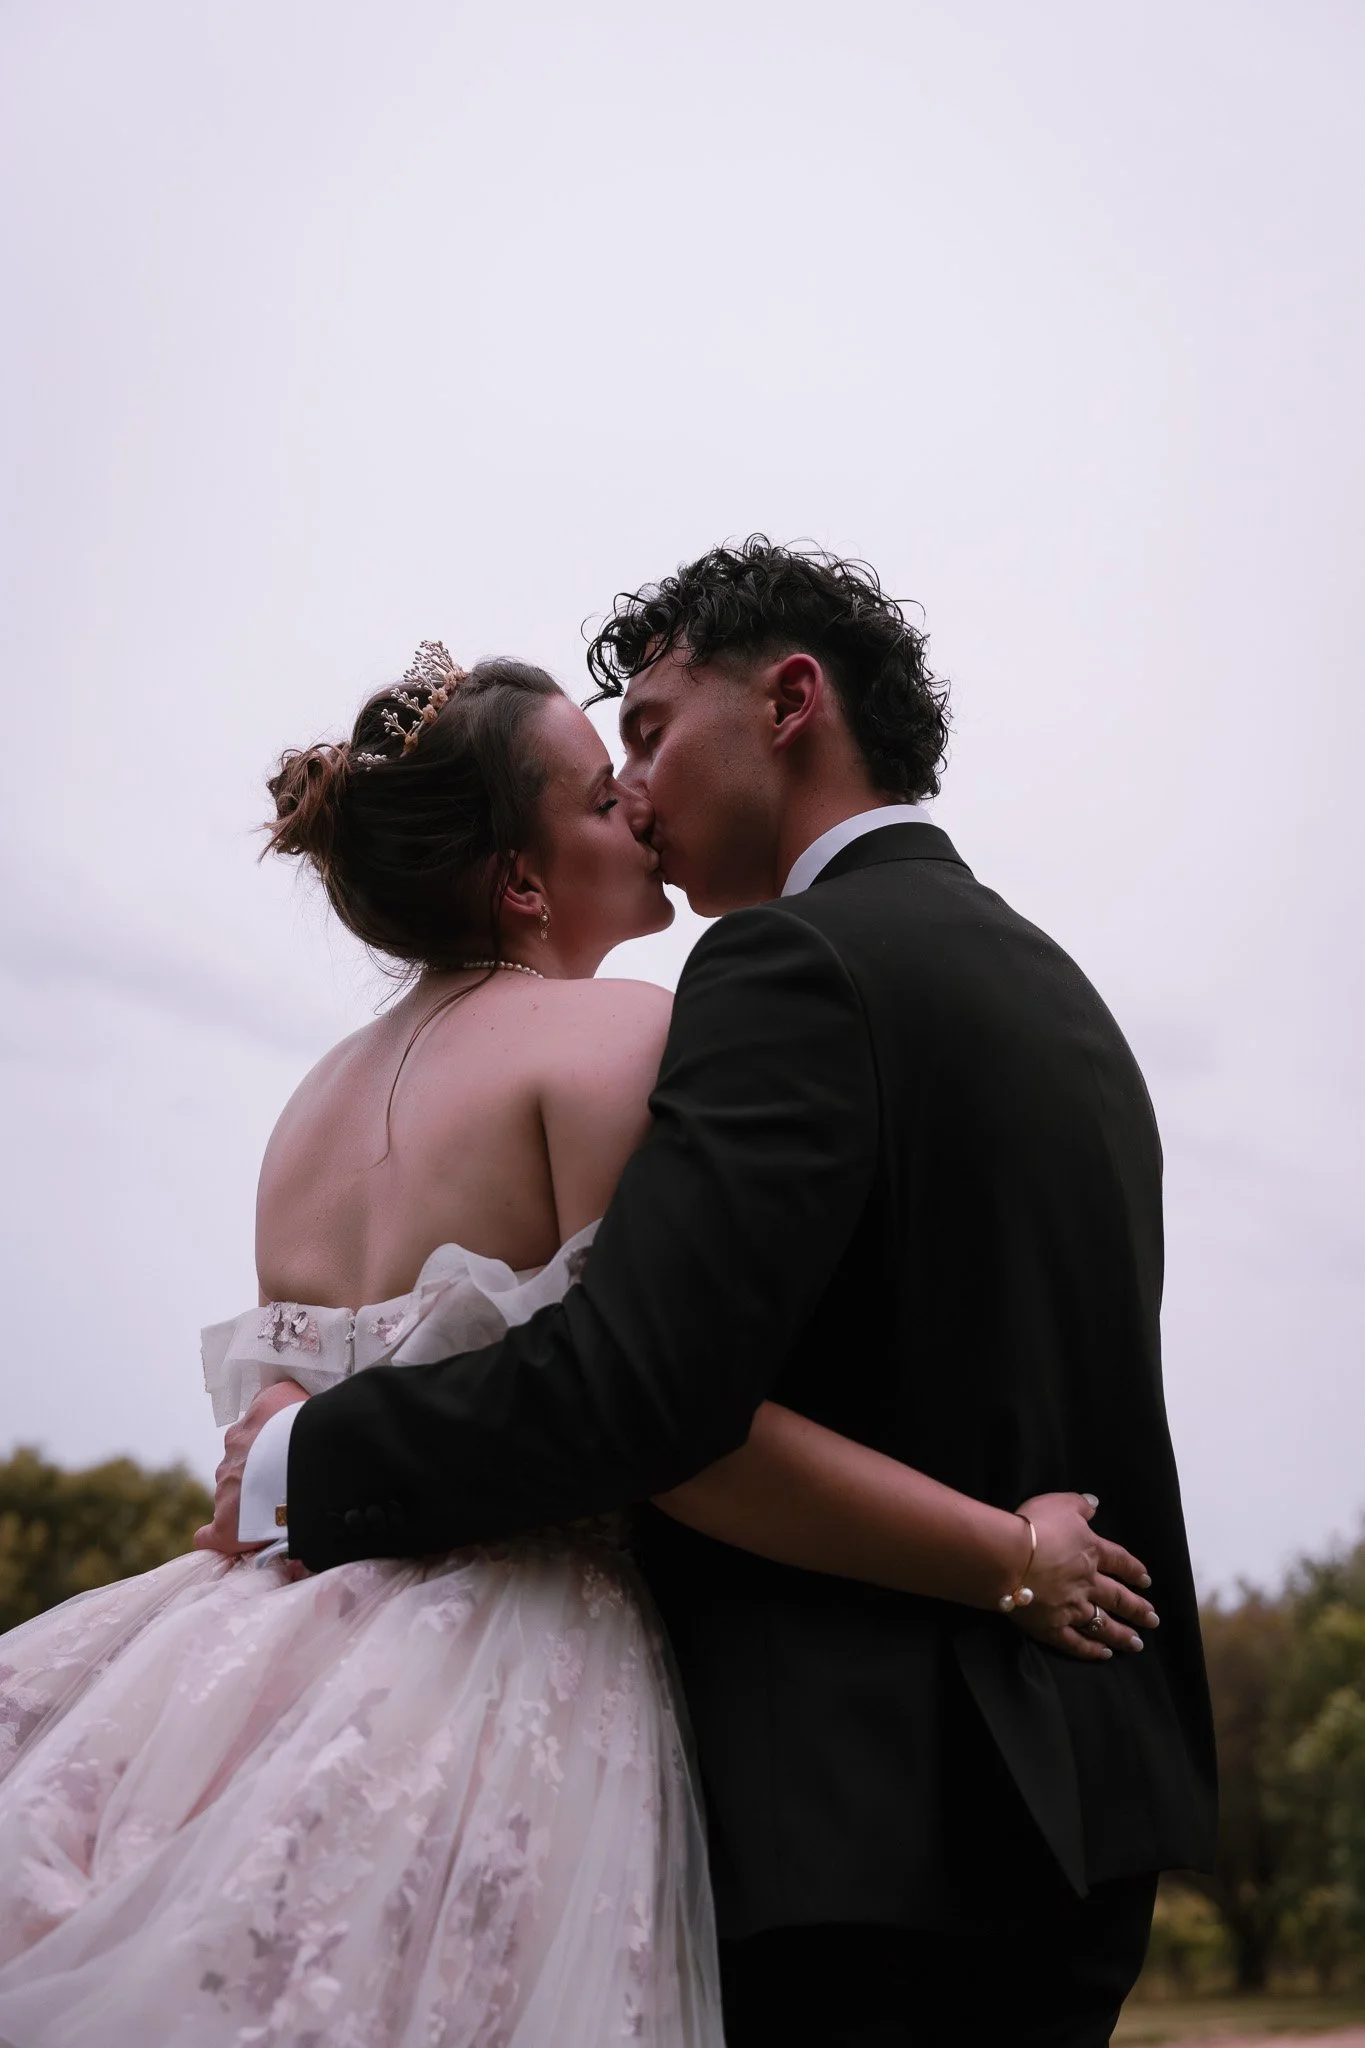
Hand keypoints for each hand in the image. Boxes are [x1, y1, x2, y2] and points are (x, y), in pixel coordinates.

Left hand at [193, 1379, 309, 1556]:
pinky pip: (211, 1534)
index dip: (274, 1444)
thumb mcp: (301, 1395)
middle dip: (260, 1474)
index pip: (257, 1428)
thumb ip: (290, 1401)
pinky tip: (236, 1542)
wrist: (313, 1459)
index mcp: (255, 1418)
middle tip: (289, 1485)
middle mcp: (235, 1447)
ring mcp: (227, 1487)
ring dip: (250, 1502)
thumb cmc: (317, 1425)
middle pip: (243, 1462)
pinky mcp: (227, 1525)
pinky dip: (219, 1537)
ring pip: (232, 1493)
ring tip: (280, 1513)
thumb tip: (293, 1409)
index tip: (290, 1455)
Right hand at [1007, 1493, 1158, 1663]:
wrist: (1009, 1558)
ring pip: (1103, 1624)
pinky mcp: (1052, 1628)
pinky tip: (1104, 1654)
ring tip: (1137, 1644)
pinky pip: (1076, 1643)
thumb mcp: (1060, 1504)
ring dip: (1122, 1634)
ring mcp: (1072, 1608)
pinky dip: (1091, 1650)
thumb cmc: (1035, 1528)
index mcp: (1092, 1552)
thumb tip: (1094, 1505)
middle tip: (1153, 1620)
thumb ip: (1079, 1505)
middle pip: (1118, 1598)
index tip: (1146, 1580)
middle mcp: (1088, 1584)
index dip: (1134, 1570)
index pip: (1120, 1561)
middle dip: (1138, 1609)